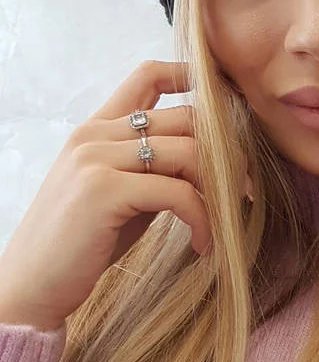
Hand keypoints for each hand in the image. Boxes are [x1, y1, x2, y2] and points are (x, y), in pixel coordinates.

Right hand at [0, 60, 251, 332]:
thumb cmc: (80, 245)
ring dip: (220, 189)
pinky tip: (204, 245)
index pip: (148, 76)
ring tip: (225, 223)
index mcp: (97, 128)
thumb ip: (154, 169)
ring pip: (188, 151)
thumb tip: (211, 162)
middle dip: (227, 152)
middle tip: (244, 189)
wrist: (32, 285)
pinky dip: (202, 220)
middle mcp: (95, 134)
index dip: (193, 78)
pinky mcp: (103, 191)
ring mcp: (96, 159)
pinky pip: (178, 192)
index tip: (229, 104)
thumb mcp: (121, 195)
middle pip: (185, 117)